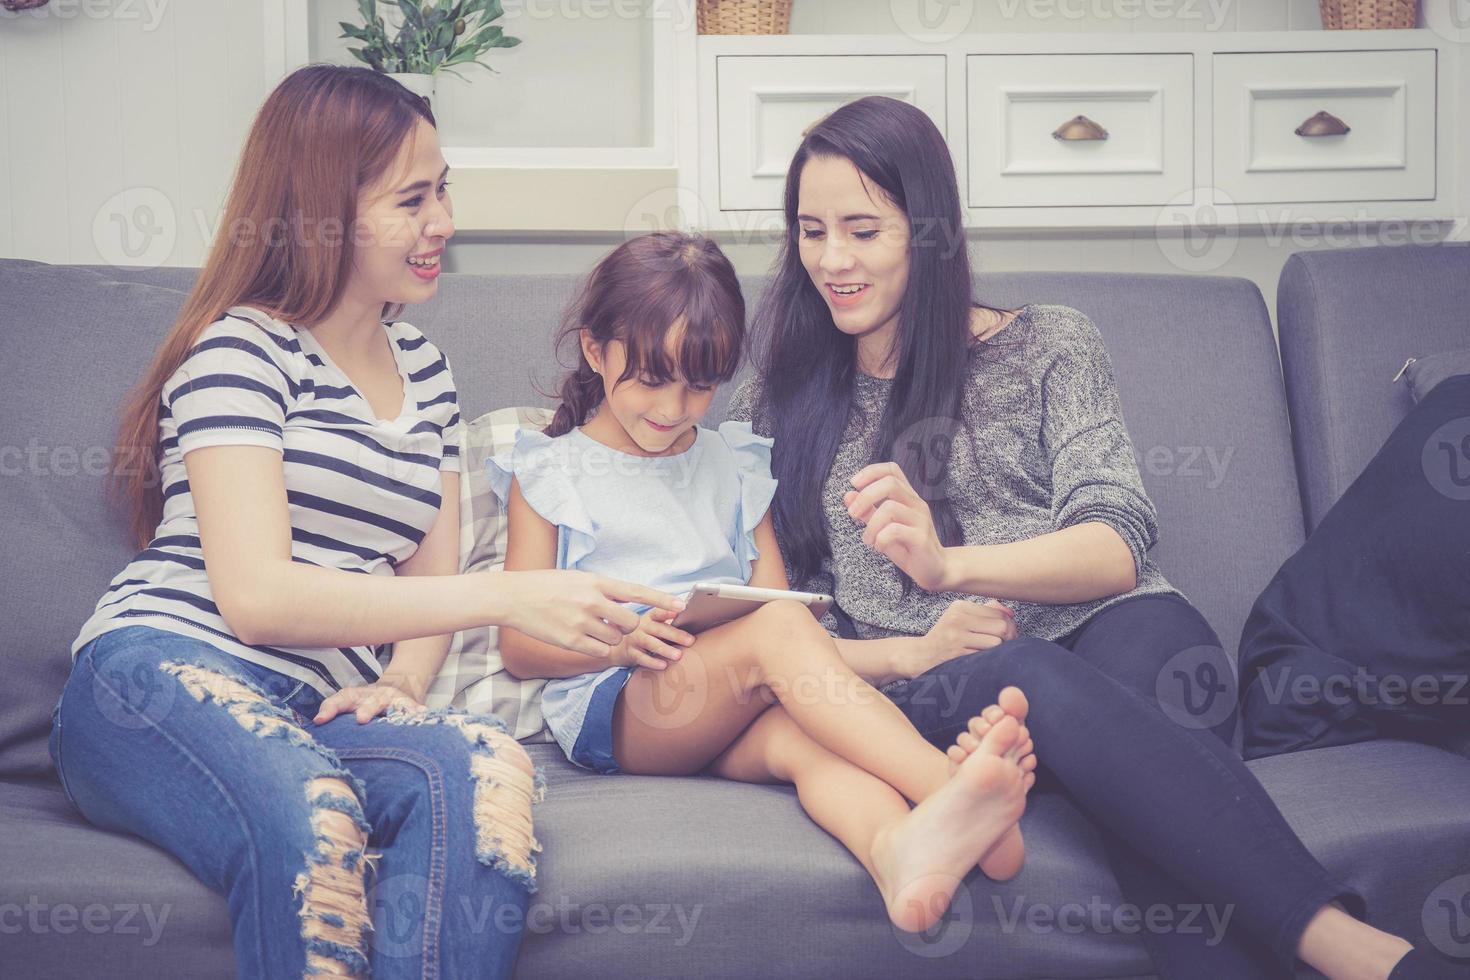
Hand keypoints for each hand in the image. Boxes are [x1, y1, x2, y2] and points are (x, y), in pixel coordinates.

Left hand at [314, 674, 426, 725]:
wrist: (391, 688)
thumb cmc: (362, 702)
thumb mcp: (345, 703)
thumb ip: (330, 710)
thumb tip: (316, 721)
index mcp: (355, 696)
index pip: (340, 700)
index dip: (330, 709)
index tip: (320, 720)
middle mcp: (375, 695)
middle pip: (372, 702)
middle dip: (368, 709)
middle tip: (361, 719)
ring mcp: (394, 698)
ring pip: (396, 703)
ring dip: (399, 708)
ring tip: (405, 714)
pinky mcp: (408, 703)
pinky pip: (412, 708)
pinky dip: (417, 710)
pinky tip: (423, 713)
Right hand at [493, 570, 685, 659]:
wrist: (514, 598)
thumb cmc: (547, 586)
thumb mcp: (578, 578)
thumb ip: (603, 590)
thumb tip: (627, 599)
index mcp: (596, 582)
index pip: (637, 592)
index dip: (661, 600)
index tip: (681, 606)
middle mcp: (592, 602)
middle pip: (631, 623)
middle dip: (629, 628)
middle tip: (615, 624)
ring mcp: (582, 623)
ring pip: (616, 640)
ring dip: (610, 638)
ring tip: (588, 628)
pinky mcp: (572, 641)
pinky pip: (600, 652)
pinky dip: (596, 649)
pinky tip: (581, 639)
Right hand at [608, 608, 696, 670]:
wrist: (617, 647)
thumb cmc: (645, 634)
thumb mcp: (654, 626)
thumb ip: (669, 624)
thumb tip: (695, 622)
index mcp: (650, 617)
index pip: (660, 611)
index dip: (669, 610)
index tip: (681, 609)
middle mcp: (641, 626)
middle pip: (659, 629)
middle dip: (675, 634)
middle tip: (691, 640)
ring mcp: (634, 639)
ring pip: (651, 644)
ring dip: (665, 649)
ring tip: (678, 656)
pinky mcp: (630, 653)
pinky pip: (642, 658)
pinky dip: (653, 662)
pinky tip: (663, 665)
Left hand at [844, 462, 951, 590]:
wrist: (936, 570)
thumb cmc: (908, 547)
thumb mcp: (882, 528)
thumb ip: (868, 511)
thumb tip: (848, 495)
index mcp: (907, 497)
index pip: (892, 470)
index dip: (870, 471)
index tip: (853, 484)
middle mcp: (916, 503)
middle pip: (890, 483)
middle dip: (865, 496)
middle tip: (852, 514)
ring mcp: (921, 519)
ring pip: (889, 508)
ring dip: (871, 525)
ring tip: (868, 540)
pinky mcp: (921, 538)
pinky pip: (894, 531)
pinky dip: (880, 539)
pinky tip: (879, 548)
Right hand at [894, 599, 1017, 678]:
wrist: (919, 656)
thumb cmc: (945, 637)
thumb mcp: (960, 617)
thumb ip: (985, 612)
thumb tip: (1010, 614)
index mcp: (960, 606)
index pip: (999, 612)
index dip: (1009, 624)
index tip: (1006, 634)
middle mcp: (958, 618)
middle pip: (1002, 627)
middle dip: (1009, 638)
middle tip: (1005, 645)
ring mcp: (956, 636)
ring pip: (997, 642)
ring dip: (998, 651)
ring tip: (990, 652)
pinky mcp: (957, 654)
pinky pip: (986, 655)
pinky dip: (988, 659)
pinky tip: (981, 659)